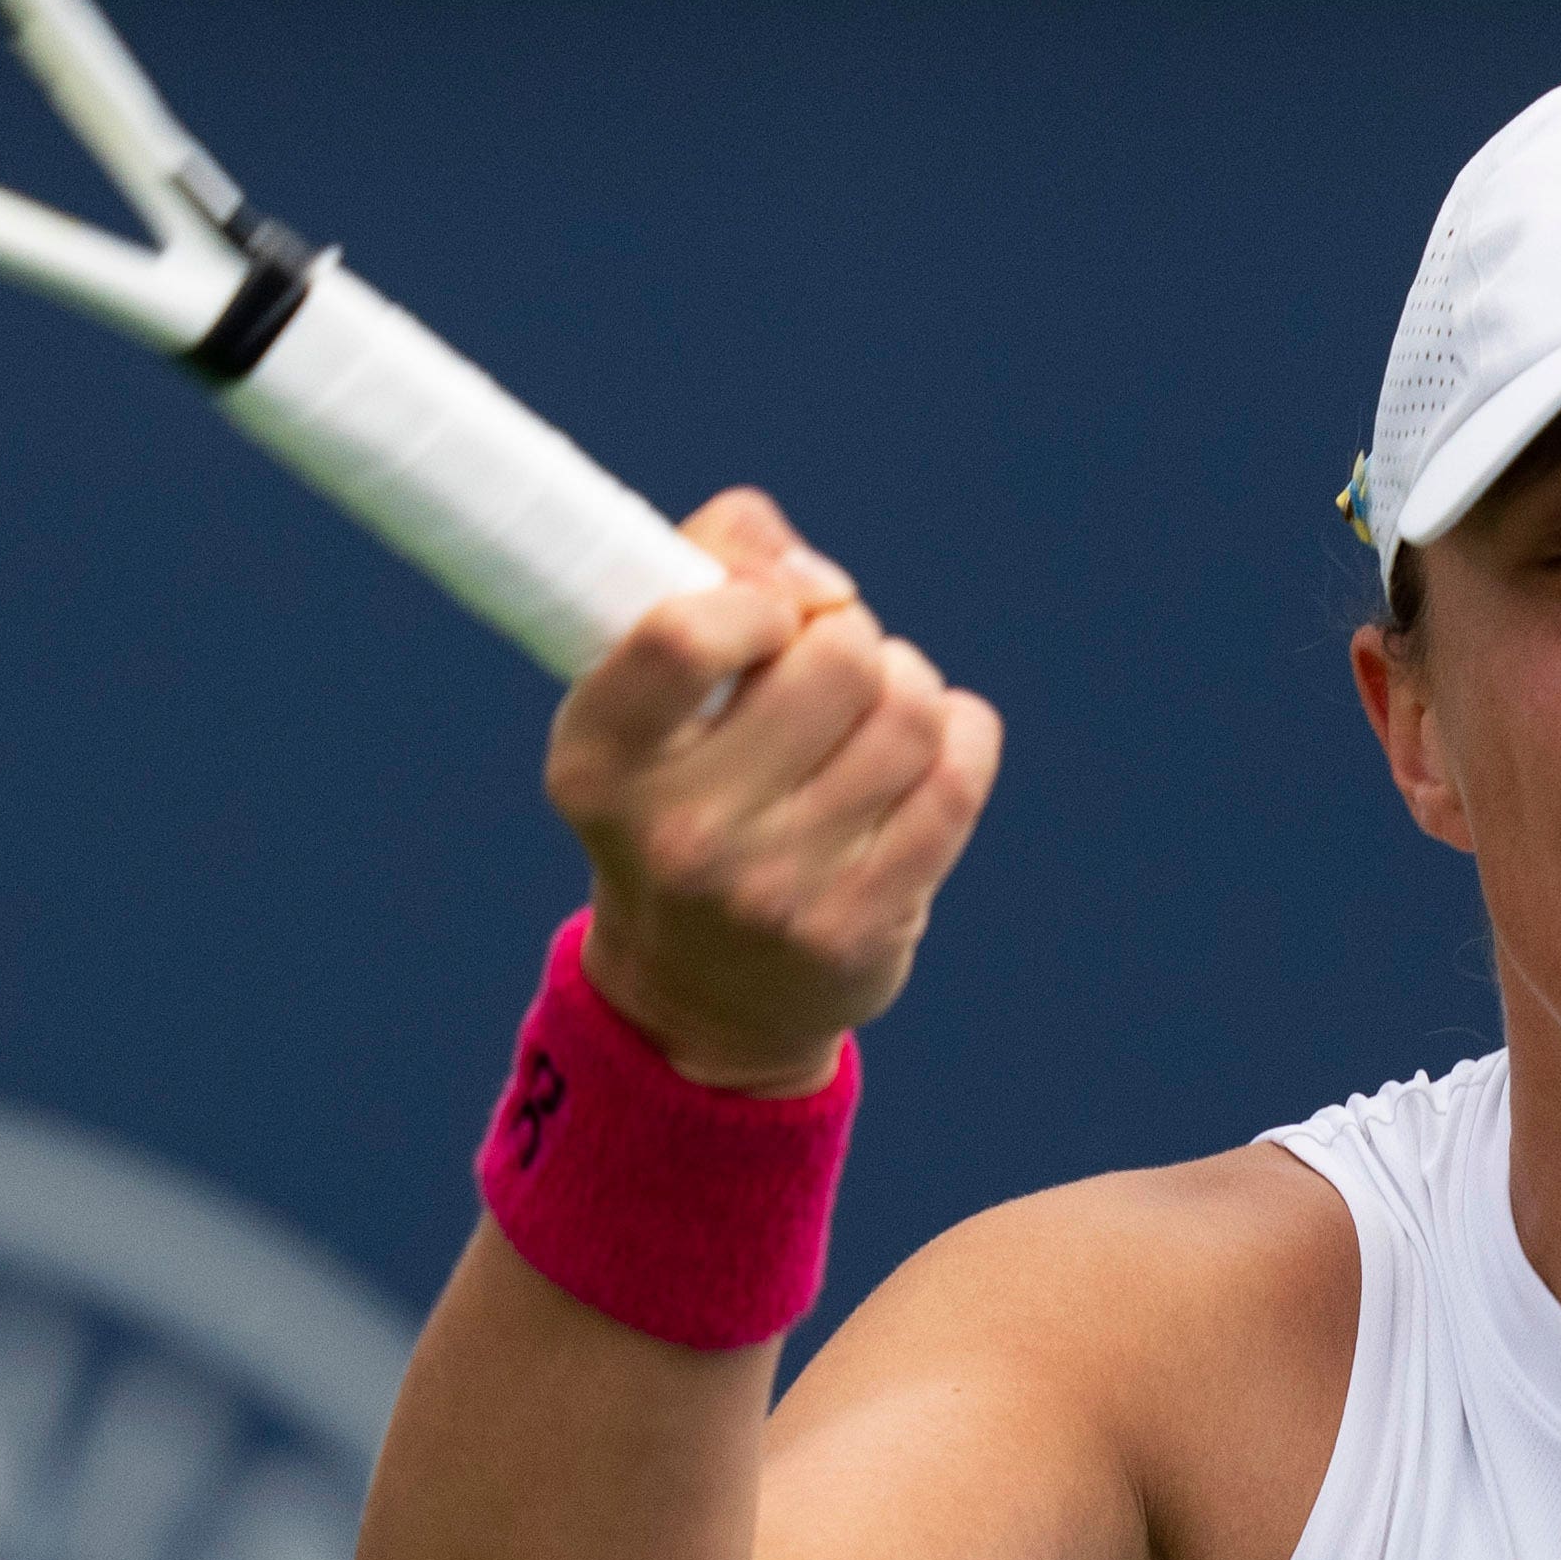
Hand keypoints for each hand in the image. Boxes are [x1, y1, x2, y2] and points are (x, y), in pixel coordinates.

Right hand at [546, 488, 1005, 1092]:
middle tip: (832, 663)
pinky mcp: (860, 926)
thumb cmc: (678, 799)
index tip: (773, 610)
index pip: (685, 634)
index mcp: (600, 761)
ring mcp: (774, 890)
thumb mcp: (645, 704)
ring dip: (910, 683)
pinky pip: (957, 776)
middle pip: (838, 658)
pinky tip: (930, 744)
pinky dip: (960, 734)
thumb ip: (704, 575)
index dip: (760, 593)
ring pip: (910, 713)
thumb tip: (800, 560)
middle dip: (851, 636)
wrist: (698, 998)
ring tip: (878, 706)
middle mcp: (680, 834)